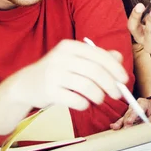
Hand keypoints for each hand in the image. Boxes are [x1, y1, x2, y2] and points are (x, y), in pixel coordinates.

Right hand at [12, 39, 126, 111]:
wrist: (25, 84)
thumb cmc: (57, 71)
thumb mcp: (75, 59)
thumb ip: (97, 57)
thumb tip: (119, 58)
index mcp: (71, 46)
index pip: (99, 55)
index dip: (115, 68)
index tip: (124, 79)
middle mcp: (61, 57)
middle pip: (95, 71)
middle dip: (111, 84)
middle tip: (118, 94)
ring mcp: (54, 74)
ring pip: (87, 86)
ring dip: (99, 96)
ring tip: (100, 99)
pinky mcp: (48, 91)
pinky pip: (75, 99)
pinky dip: (85, 104)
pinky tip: (85, 104)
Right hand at [110, 97, 150, 129]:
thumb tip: (144, 126)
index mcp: (144, 103)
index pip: (137, 109)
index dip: (133, 116)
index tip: (129, 122)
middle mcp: (136, 105)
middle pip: (130, 113)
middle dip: (127, 121)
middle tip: (125, 129)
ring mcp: (131, 110)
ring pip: (125, 116)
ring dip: (121, 123)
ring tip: (116, 128)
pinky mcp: (129, 115)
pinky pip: (123, 119)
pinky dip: (119, 123)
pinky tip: (114, 126)